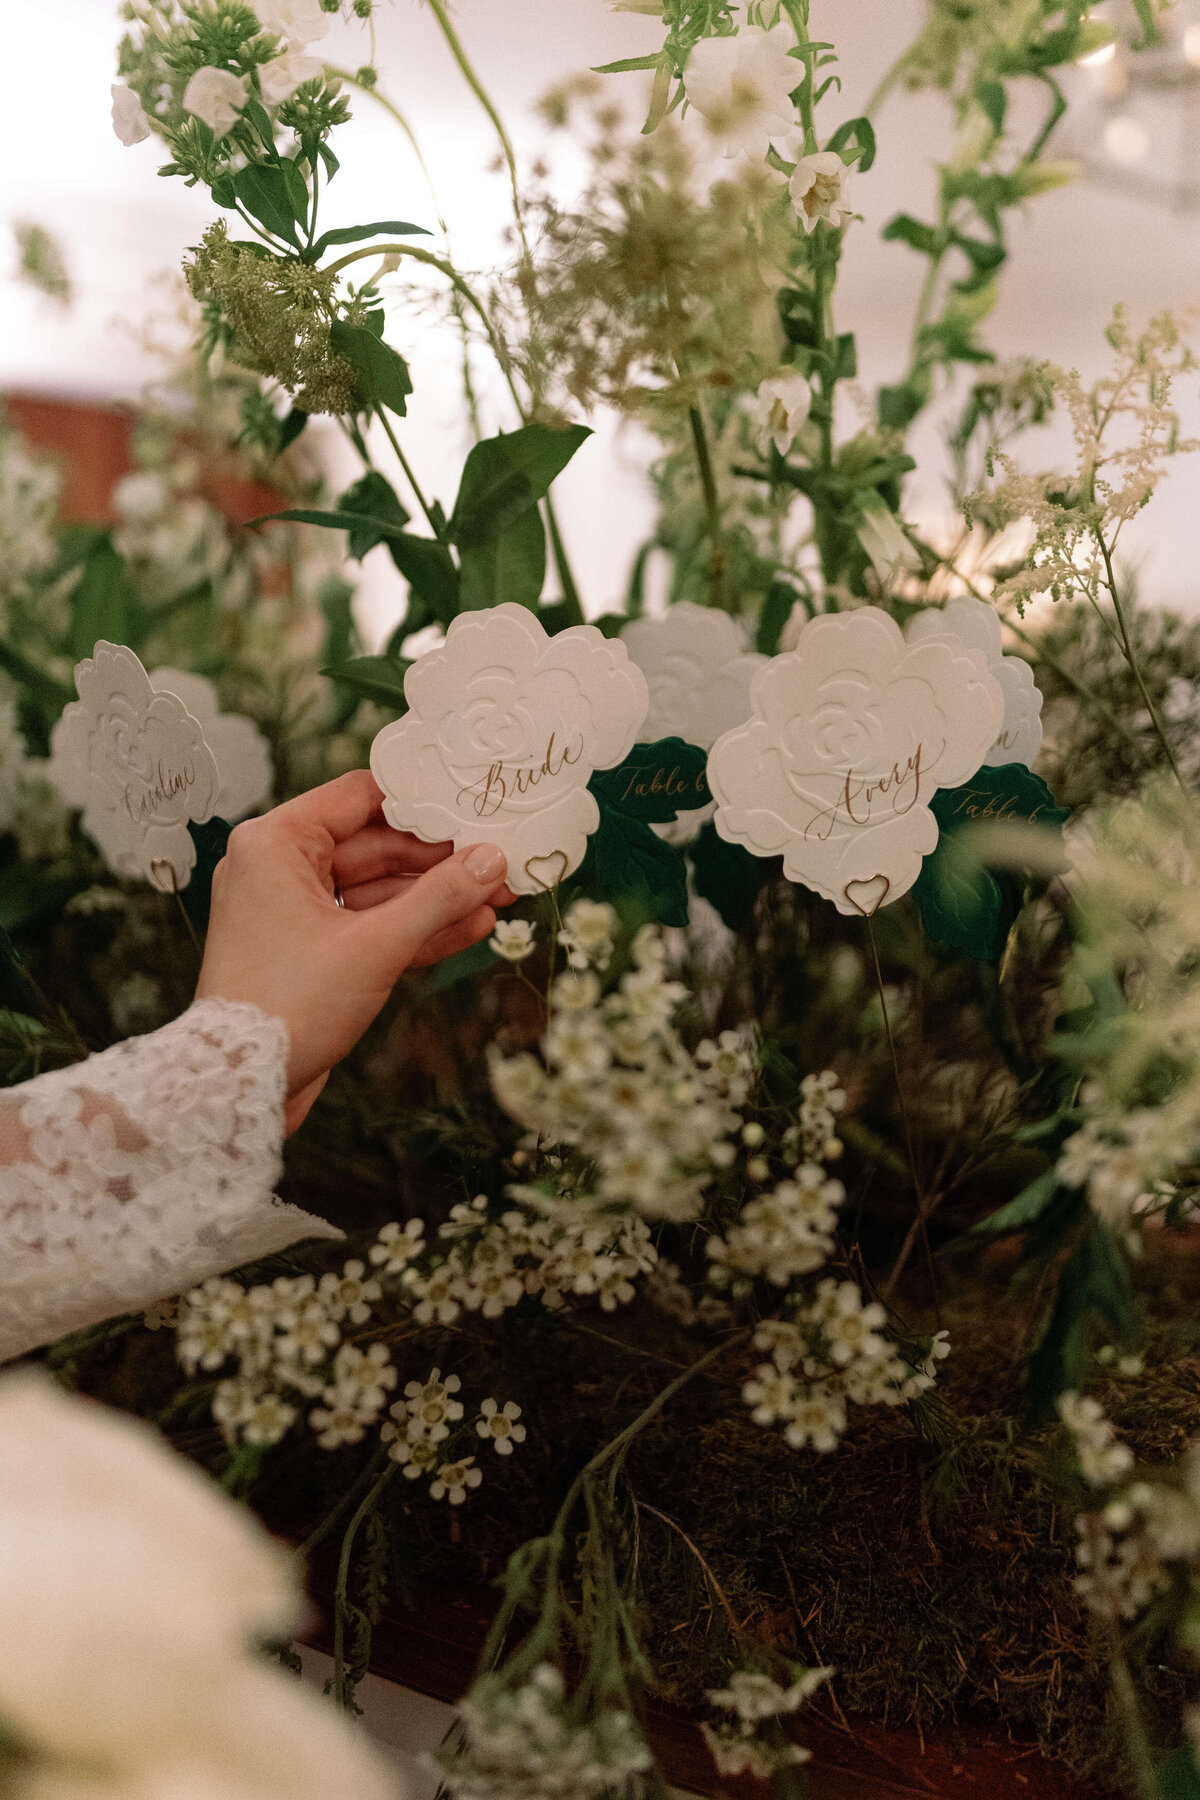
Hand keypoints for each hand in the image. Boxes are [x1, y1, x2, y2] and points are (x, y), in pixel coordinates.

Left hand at [195, 770, 511, 1131]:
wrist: (240, 1083)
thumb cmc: (289, 1005)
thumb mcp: (375, 945)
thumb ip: (439, 898)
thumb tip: (490, 861)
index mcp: (275, 843)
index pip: (359, 797)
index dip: (420, 801)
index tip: (471, 805)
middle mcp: (278, 868)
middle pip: (374, 846)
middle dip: (439, 861)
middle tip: (497, 862)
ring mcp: (292, 911)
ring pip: (376, 891)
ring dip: (435, 898)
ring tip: (496, 898)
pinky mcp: (307, 950)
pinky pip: (366, 926)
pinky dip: (412, 929)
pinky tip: (469, 928)